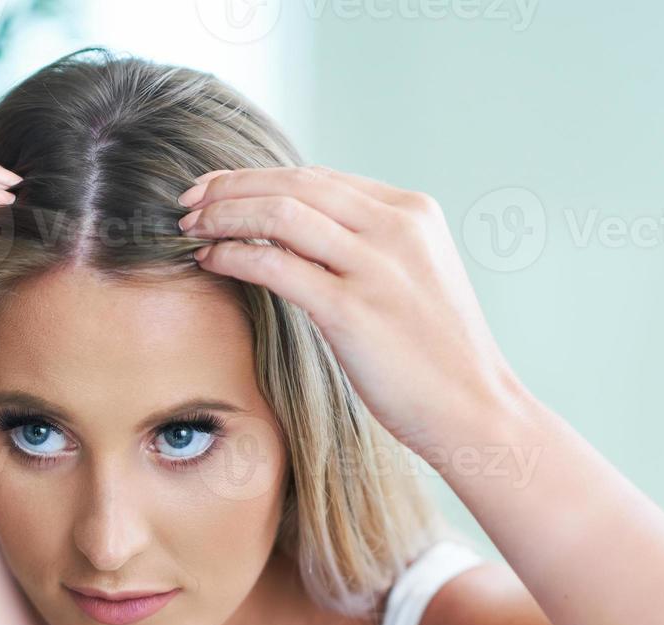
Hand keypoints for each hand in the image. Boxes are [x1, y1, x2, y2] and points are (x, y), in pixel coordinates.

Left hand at [178, 165, 529, 455]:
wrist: (475, 408)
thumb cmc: (434, 354)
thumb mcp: (409, 278)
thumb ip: (363, 247)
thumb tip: (295, 233)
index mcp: (411, 212)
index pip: (318, 177)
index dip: (257, 178)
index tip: (215, 189)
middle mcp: (396, 228)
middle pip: (294, 184)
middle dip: (231, 188)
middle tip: (187, 202)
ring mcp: (376, 267)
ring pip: (280, 214)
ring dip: (224, 215)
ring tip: (190, 227)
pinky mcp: (353, 309)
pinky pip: (278, 266)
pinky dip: (235, 256)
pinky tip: (211, 260)